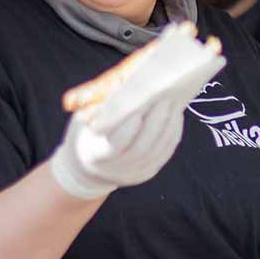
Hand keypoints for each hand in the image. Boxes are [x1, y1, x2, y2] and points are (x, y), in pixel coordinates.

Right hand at [49, 95, 187, 198]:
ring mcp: (133, 174)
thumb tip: (122, 84)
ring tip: (173, 103)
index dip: (131, 123)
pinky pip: (164, 154)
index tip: (142, 100)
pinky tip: (175, 116)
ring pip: (157, 152)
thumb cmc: (86, 133)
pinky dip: (172, 134)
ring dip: (168, 126)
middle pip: (141, 148)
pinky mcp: (148, 172)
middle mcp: (115, 170)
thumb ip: (101, 107)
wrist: (89, 168)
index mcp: (95, 155)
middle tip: (165, 97)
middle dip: (155, 121)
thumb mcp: (83, 120)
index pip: (117, 142)